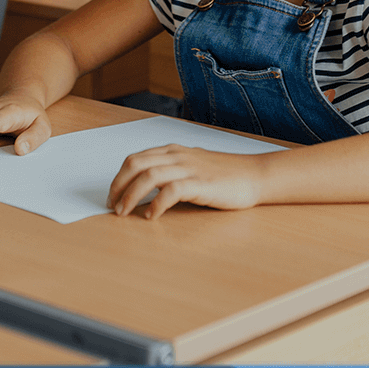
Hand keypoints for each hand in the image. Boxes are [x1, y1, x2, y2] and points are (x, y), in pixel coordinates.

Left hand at [106, 144, 271, 219]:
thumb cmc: (226, 174)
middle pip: (135, 164)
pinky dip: (156, 204)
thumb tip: (146, 187)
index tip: (113, 195)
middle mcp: (178, 156)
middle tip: (113, 205)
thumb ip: (171, 171)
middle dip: (118, 186)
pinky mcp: (201, 184)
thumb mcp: (193, 165)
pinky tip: (151, 216)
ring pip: (149, 177)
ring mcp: (189, 169)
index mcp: (173, 151)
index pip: (135, 159)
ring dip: (131, 196)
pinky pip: (171, 191)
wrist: (255, 175)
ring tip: (125, 213)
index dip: (119, 177)